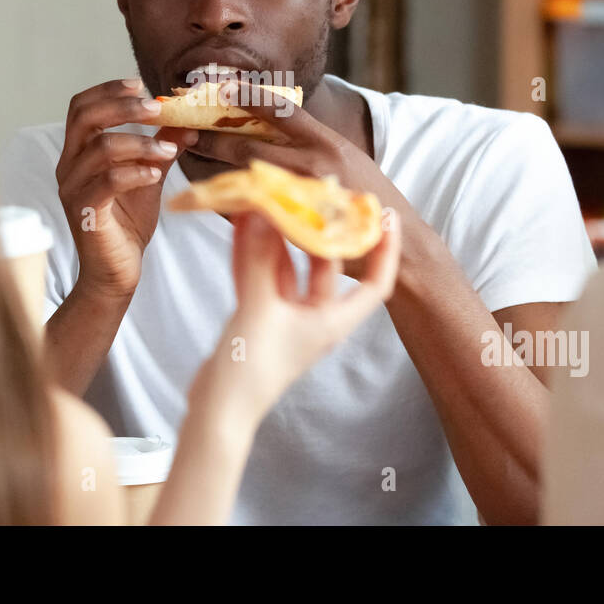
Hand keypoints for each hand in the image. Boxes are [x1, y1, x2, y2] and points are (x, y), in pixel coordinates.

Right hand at [55, 79, 196, 301]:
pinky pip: (106, 182)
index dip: (108, 90)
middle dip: (122, 106)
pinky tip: (156, 174)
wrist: (117, 271)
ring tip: (169, 151)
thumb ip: (162, 146)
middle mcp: (68, 166)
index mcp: (78, 152)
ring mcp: (72, 189)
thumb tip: (188, 120)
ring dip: (140, 143)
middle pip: (84, 117)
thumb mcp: (149, 175)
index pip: (81, 107)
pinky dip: (135, 172)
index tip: (141, 85)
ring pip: (100, 148)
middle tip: (156, 108)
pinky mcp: (85, 212)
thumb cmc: (128, 222)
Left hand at [189, 81, 413, 278]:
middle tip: (188, 131)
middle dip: (215, 138)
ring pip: (247, 179)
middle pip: (252, 146)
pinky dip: (233, 205)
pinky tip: (213, 200)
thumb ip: (313, 147)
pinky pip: (256, 213)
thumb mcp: (347, 160)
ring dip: (216, 171)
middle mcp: (317, 165)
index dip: (248, 96)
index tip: (220, 87)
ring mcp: (305, 198)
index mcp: (328, 143)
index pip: (283, 111)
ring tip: (190, 161)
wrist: (402, 248)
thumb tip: (276, 131)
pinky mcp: (298, 227)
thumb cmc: (369, 202)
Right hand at [216, 210, 400, 419]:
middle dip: (318, 230)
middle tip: (315, 193)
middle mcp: (314, 317)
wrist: (218, 409)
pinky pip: (261, 277)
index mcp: (332, 321)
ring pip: (289, 267)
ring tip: (272, 200)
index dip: (385, 251)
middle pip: (326, 265)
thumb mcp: (259, 308)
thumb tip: (262, 214)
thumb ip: (260, 259)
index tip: (386, 216)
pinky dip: (253, 253)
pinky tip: (242, 225)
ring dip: (278, 237)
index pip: (376, 284)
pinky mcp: (259, 318)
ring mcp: (286, 317)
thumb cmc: (251, 369)